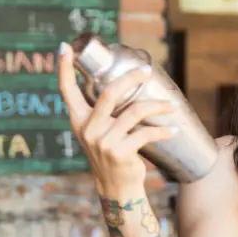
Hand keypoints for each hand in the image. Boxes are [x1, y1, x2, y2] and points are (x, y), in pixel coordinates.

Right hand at [57, 44, 177, 194]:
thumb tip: (121, 83)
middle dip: (131, 77)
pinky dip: (164, 131)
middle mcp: (88, 129)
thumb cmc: (111, 155)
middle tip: (147, 70)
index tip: (65, 47)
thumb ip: (102, 113)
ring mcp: (104, 141)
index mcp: (78, 121)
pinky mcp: (121, 152)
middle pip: (110, 92)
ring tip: (172, 106)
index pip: (67, 91)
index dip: (64, 69)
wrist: (117, 188)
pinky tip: (173, 130)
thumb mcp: (99, 133)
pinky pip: (147, 133)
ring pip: (135, 111)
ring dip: (158, 106)